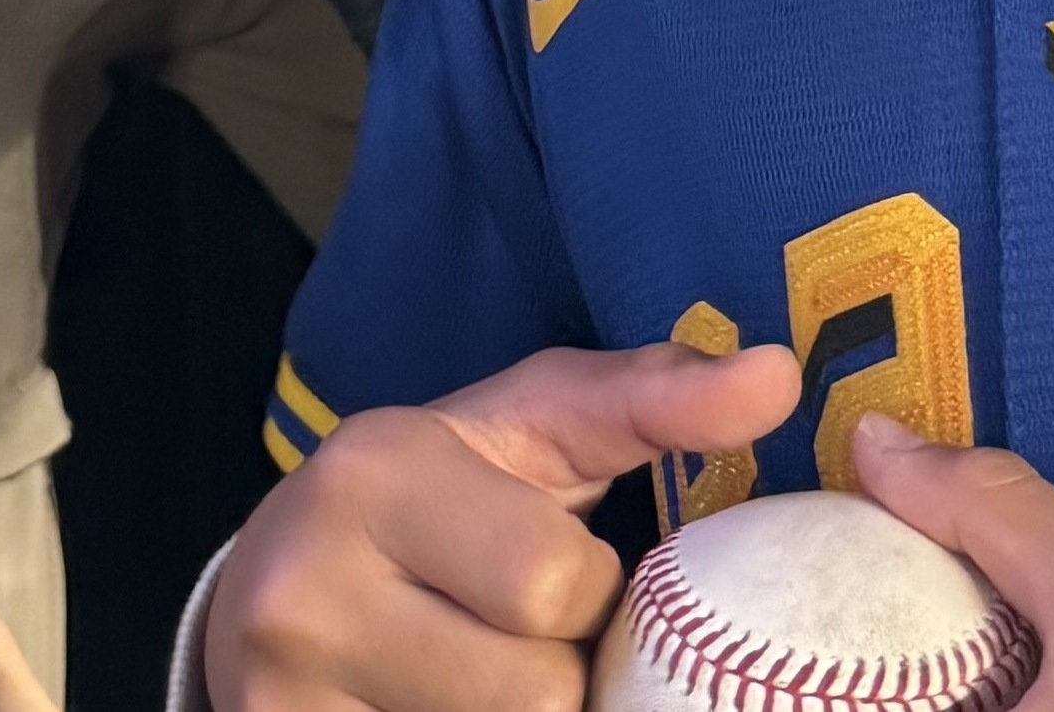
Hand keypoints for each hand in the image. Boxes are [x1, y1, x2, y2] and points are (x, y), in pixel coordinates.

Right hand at [212, 338, 801, 711]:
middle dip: (556, 671)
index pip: (554, 583)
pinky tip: (446, 704)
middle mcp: (304, 588)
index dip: (590, 591)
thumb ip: (653, 396)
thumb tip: (780, 375)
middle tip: (517, 635)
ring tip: (483, 671)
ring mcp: (283, 697)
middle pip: (531, 692)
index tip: (556, 568)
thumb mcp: (534, 425)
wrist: (272, 588)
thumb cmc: (437, 492)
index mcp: (373, 470)